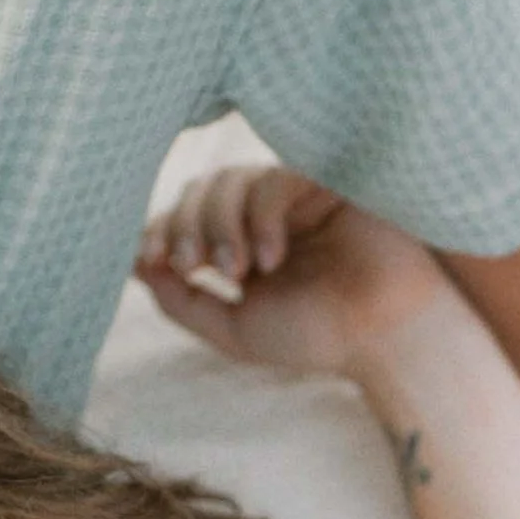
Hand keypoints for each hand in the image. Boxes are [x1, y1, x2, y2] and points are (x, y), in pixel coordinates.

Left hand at [136, 172, 446, 381]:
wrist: (387, 337)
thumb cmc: (319, 336)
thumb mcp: (235, 329)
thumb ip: (183, 301)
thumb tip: (132, 265)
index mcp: (242, 245)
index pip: (185, 216)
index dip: (160, 230)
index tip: (152, 259)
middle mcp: (264, 214)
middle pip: (199, 191)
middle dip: (186, 226)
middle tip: (195, 265)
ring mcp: (294, 195)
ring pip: (228, 181)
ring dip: (219, 225)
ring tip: (240, 270)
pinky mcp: (325, 181)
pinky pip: (271, 181)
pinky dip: (261, 218)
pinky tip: (274, 257)